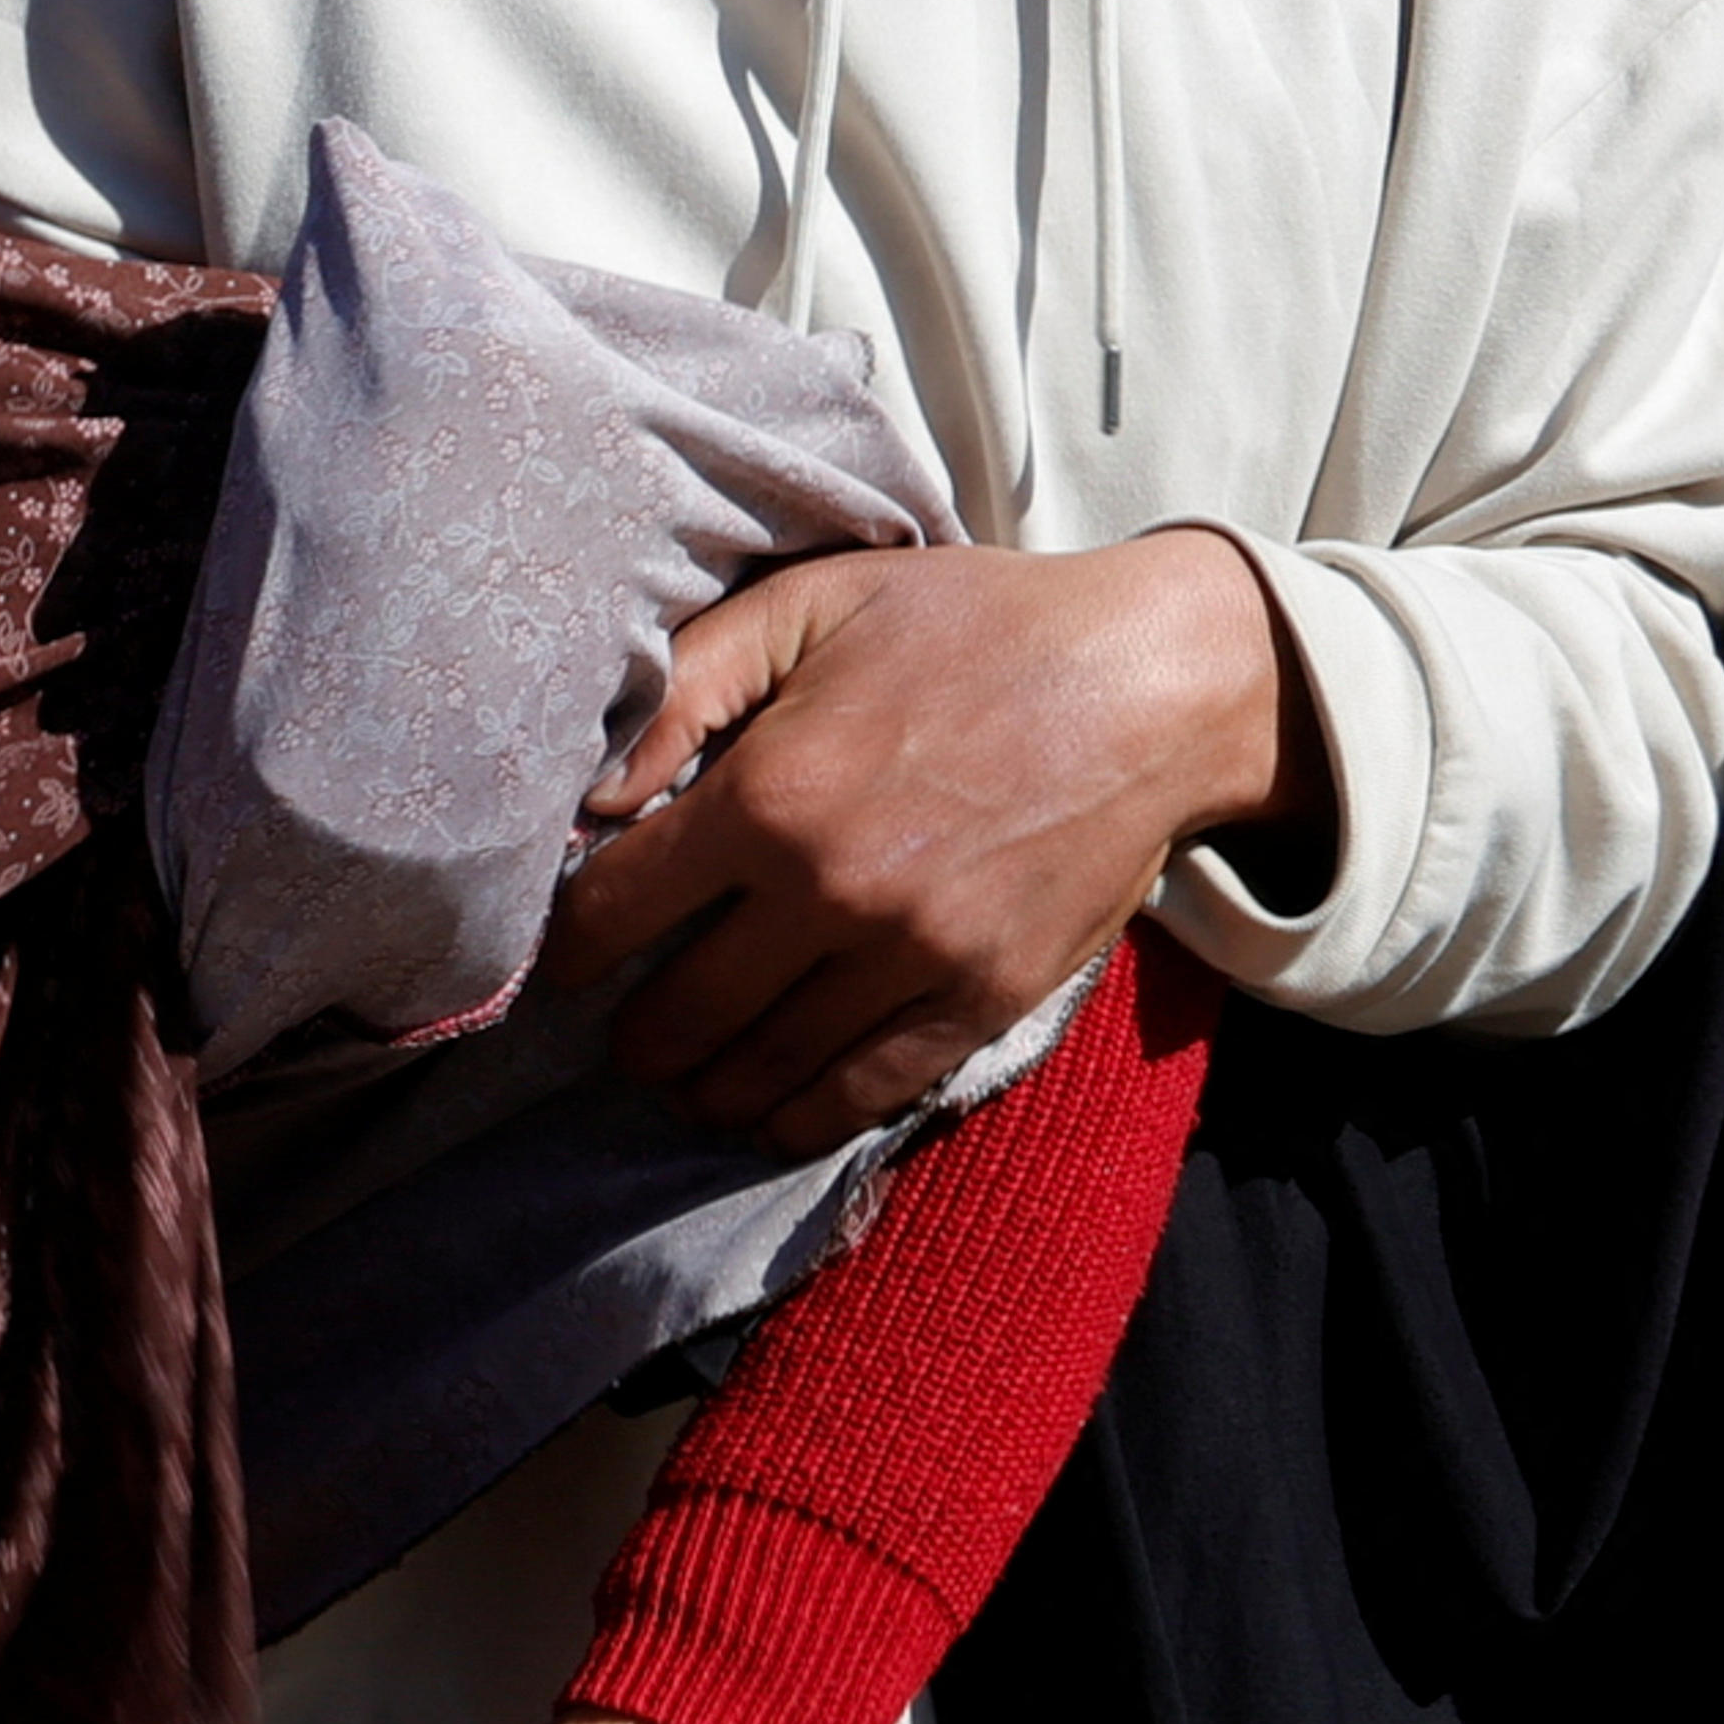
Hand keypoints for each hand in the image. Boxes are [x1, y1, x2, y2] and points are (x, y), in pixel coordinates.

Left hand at [541, 531, 1317, 1156]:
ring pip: (765, 1068)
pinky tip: (770, 1118)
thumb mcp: (812, 604)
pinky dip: (803, 1117)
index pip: (612, 910)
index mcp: (768, 796)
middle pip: (679, 1013)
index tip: (567, 961)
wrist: (1155, 677)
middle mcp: (828, 892)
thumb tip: (589, 794)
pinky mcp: (984, 997)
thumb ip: (686, 685)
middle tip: (627, 1038)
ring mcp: (911, 956)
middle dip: (637, 1038)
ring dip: (707, 1093)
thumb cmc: (970, 626)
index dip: (570, 945)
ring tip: (686, 1086)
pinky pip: (868, 1089)